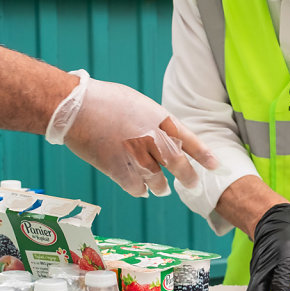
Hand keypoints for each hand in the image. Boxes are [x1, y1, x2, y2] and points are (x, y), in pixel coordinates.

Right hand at [61, 77, 218, 197]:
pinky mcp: (117, 169)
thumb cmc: (105, 100)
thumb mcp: (139, 104)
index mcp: (159, 119)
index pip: (189, 140)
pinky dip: (140, 190)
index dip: (204, 156)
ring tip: (162, 188)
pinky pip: (137, 188)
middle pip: (178, 165)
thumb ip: (154, 122)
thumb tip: (164, 137)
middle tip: (192, 186)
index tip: (215, 166)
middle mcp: (151, 139)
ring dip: (161, 187)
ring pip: (157, 181)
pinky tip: (140, 189)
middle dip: (188, 178)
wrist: (74, 107)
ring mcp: (135, 156)